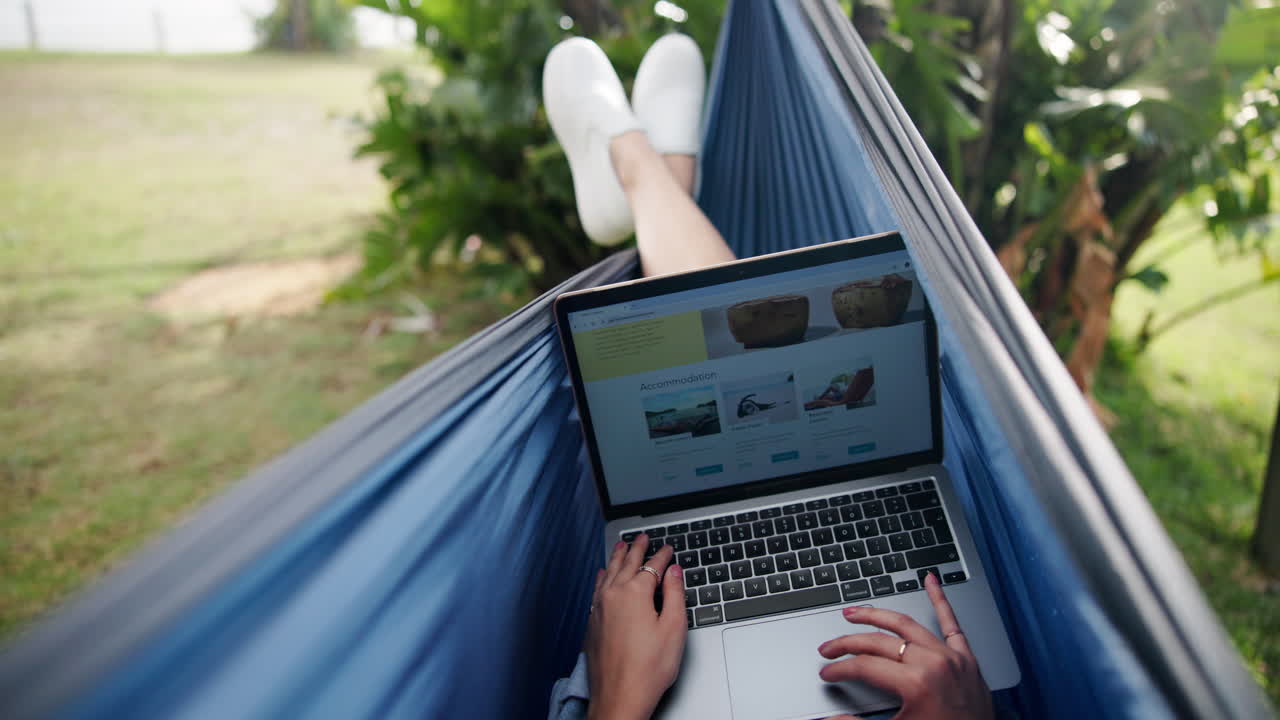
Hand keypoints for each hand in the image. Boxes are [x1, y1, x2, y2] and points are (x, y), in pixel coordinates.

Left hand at [586, 534, 687, 719]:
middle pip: (626, 564)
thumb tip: (674, 572)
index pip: (651, 566)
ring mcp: (599, 608)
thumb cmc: (648, 669)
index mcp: (634, 594)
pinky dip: (603, 576)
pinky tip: (603, 574)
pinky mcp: (592, 622)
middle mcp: (613, 596)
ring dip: (617, 557)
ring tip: (622, 546)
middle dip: (637, 548)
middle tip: (643, 537)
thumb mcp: (673, 629)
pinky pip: (597, 588)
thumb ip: (675, 595)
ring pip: (609, 573)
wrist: (620, 696)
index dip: (662, 556)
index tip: (668, 549)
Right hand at [817, 572, 992, 719]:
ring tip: (856, 612)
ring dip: (878, 615)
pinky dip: (941, 600)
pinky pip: (952, 624)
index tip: (827, 673)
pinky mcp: (967, 659)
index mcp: (915, 684)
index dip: (839, 669)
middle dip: (848, 642)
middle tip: (828, 647)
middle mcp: (934, 664)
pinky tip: (931, 580)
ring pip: (907, 625)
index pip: (864, 666)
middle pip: (880, 642)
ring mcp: (952, 658)